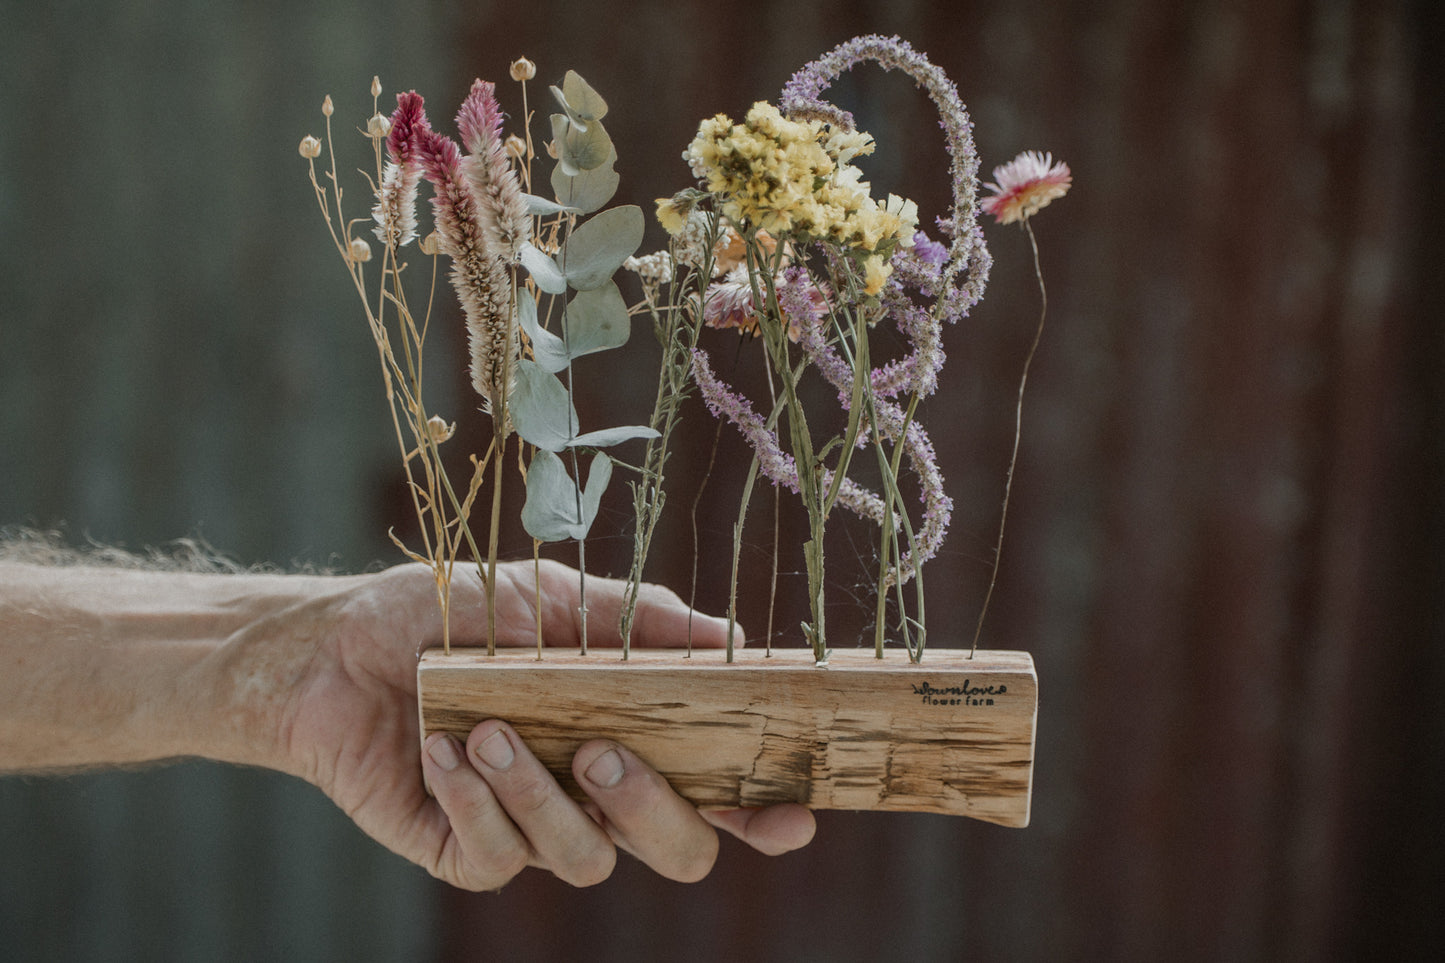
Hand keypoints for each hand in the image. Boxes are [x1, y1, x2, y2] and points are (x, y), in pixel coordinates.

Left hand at [259, 560, 815, 889]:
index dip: (763, 812)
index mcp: (631, 733)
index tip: (793, 810)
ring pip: (584, 860)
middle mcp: (593, 793)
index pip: (718, 790)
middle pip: (676, 848)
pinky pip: (498, 856)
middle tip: (603, 754)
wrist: (334, 644)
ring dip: (541, 795)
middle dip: (654, 812)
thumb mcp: (546, 597)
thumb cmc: (448, 614)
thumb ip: (637, 622)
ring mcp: (532, 828)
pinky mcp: (464, 849)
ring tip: (490, 727)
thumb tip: (733, 637)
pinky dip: (474, 798)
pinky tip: (441, 746)